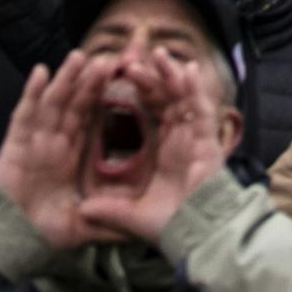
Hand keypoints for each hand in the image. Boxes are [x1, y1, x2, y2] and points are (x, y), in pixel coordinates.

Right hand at [0, 56, 106, 248]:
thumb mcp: (85, 225)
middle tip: (108, 58)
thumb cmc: (44, 231)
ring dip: (65, 79)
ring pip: (52, 103)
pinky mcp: (15, 145)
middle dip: (89, 81)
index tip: (120, 77)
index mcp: (70, 155)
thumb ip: (110, 222)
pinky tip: (41, 72)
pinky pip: (24, 115)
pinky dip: (31, 93)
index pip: (89, 119)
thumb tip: (140, 232)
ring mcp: (34, 141)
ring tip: (79, 55)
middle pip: (74, 105)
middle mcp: (53, 142)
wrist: (11, 241)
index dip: (101, 98)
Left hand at [76, 48, 231, 245]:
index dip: (143, 96)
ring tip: (158, 54)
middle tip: (135, 62)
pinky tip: (187, 70)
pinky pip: (203, 110)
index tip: (125, 78)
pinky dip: (195, 90)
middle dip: (153, 79)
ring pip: (185, 99)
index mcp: (167, 152)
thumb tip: (82, 211)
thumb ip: (109, 210)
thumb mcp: (131, 215)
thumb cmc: (171, 227)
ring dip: (172, 76)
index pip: (155, 114)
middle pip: (168, 100)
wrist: (197, 238)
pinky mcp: (209, 143)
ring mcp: (197, 140)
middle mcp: (183, 141)